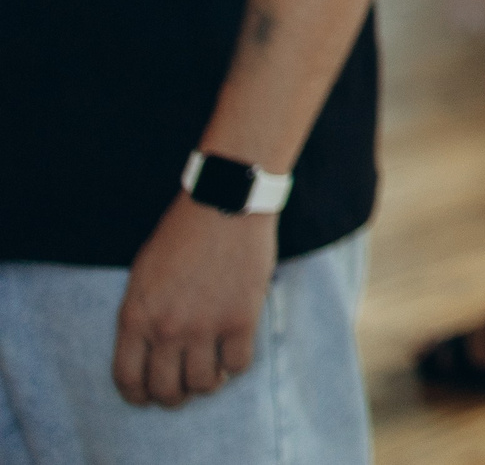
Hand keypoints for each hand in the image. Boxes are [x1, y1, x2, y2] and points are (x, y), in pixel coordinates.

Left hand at [112, 195, 278, 406]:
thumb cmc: (182, 235)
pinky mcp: (241, 320)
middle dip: (174, 395)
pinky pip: (238, 364)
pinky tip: (234, 349)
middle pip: (166, 389)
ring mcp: (205, 326)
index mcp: (135, 317)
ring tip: (213, 369)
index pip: (128, 379)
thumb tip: (151, 351)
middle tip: (184, 387)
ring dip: (207, 382)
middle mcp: (167, 329)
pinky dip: (236, 364)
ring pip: (203, 383)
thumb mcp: (143, 276)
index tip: (149, 396)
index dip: (139, 395)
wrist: (224, 205)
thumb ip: (142, 315)